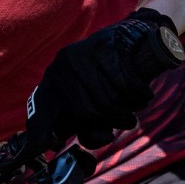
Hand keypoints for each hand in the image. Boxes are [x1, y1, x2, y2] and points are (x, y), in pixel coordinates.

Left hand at [26, 9, 184, 148]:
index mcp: (54, 79)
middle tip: (127, 122)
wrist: (131, 36)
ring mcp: (84, 53)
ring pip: (108, 99)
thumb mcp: (87, 94)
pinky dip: (139, 95)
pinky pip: (125, 84)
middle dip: (112, 121)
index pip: (42, 113)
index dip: (42, 132)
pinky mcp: (106, 46)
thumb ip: (81, 122)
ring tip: (135, 108)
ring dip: (128, 109)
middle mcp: (64, 65)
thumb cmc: (108, 74)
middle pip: (87, 111)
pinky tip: (142, 95)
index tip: (51, 146)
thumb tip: (64, 145)